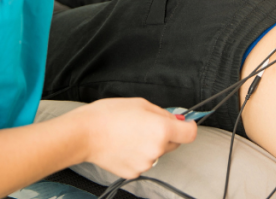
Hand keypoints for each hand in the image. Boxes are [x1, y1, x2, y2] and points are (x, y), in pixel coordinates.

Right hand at [73, 98, 196, 178]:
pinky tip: (124, 145)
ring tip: (130, 134)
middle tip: (147, 124)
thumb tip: (177, 120)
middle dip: (166, 134)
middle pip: (174, 144)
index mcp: (162, 130)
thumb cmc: (109, 115)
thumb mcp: (141, 103)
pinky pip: (143, 162)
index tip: (184, 124)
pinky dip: (138, 155)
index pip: (190, 134)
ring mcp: (146, 163)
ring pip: (157, 153)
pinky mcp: (134, 172)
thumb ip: (163, 113)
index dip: (188, 127)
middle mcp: (157, 150)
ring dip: (150, 145)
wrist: (85, 134)